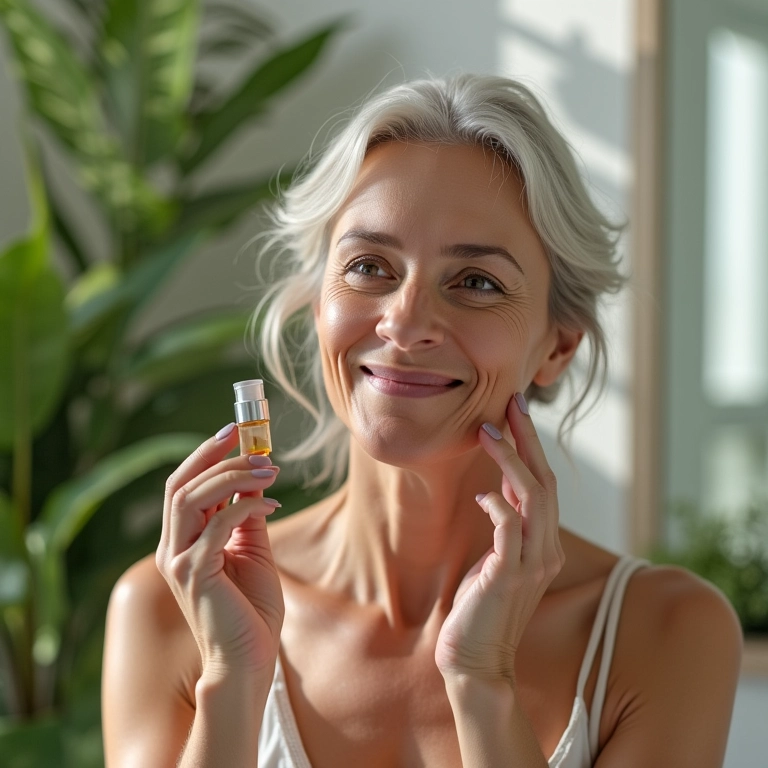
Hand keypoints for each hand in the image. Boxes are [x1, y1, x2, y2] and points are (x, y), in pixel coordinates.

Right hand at [155, 424, 284, 679]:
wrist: (248, 660)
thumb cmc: (250, 610)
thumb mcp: (252, 552)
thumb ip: (246, 517)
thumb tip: (256, 479)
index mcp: (182, 542)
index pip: (183, 486)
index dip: (206, 454)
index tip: (236, 430)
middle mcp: (172, 549)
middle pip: (181, 485)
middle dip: (217, 456)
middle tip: (255, 443)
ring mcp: (180, 561)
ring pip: (191, 498)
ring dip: (232, 476)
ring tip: (269, 469)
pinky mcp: (195, 574)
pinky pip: (218, 525)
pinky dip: (246, 506)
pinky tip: (272, 504)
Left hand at [435, 393, 564, 685]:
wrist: (476, 661)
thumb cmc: (482, 608)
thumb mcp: (497, 558)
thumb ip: (506, 526)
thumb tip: (497, 489)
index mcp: (545, 545)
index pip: (544, 485)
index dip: (532, 447)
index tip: (515, 413)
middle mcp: (547, 550)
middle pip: (544, 482)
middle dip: (527, 440)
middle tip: (511, 403)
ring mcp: (532, 564)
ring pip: (531, 498)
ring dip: (510, 461)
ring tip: (488, 431)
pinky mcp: (509, 576)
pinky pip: (508, 528)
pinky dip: (496, 504)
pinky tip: (481, 492)